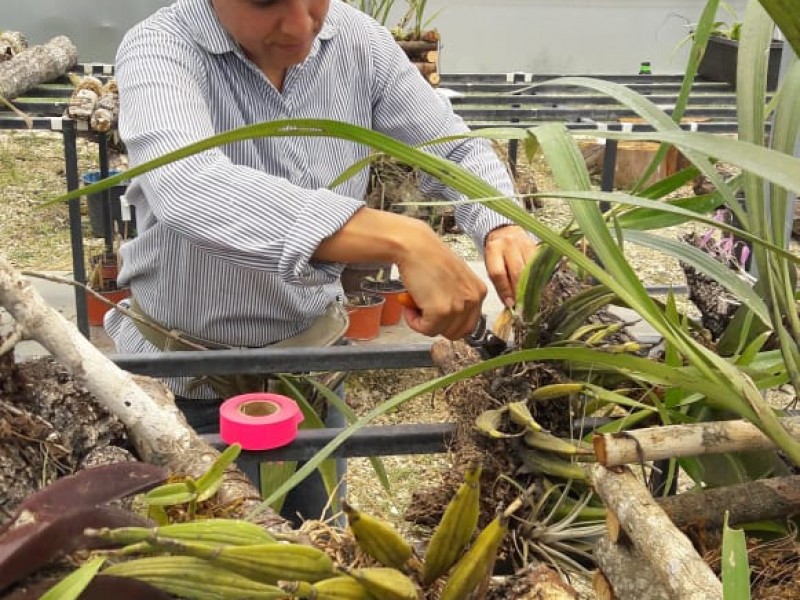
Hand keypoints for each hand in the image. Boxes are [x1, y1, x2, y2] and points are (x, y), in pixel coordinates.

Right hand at [395, 225, 486, 340]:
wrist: (415, 247)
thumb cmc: (429, 258)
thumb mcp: (455, 278)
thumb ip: (458, 298)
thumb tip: (449, 320)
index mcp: (479, 291)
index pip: (468, 324)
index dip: (448, 322)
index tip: (436, 313)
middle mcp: (473, 300)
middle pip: (456, 332)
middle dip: (437, 325)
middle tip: (424, 310)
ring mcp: (458, 307)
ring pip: (439, 332)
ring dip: (423, 323)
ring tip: (415, 304)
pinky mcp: (441, 312)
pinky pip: (425, 330)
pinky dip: (413, 322)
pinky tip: (409, 306)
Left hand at [484, 225, 537, 306]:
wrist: (505, 231)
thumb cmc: (496, 253)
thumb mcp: (491, 265)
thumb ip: (499, 283)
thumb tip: (510, 303)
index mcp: (493, 249)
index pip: (499, 273)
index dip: (505, 290)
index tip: (510, 304)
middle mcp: (509, 244)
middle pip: (517, 272)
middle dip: (520, 291)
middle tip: (522, 305)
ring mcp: (524, 243)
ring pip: (530, 269)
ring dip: (531, 286)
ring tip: (531, 299)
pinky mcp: (536, 246)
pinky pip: (539, 265)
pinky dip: (539, 278)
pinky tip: (538, 287)